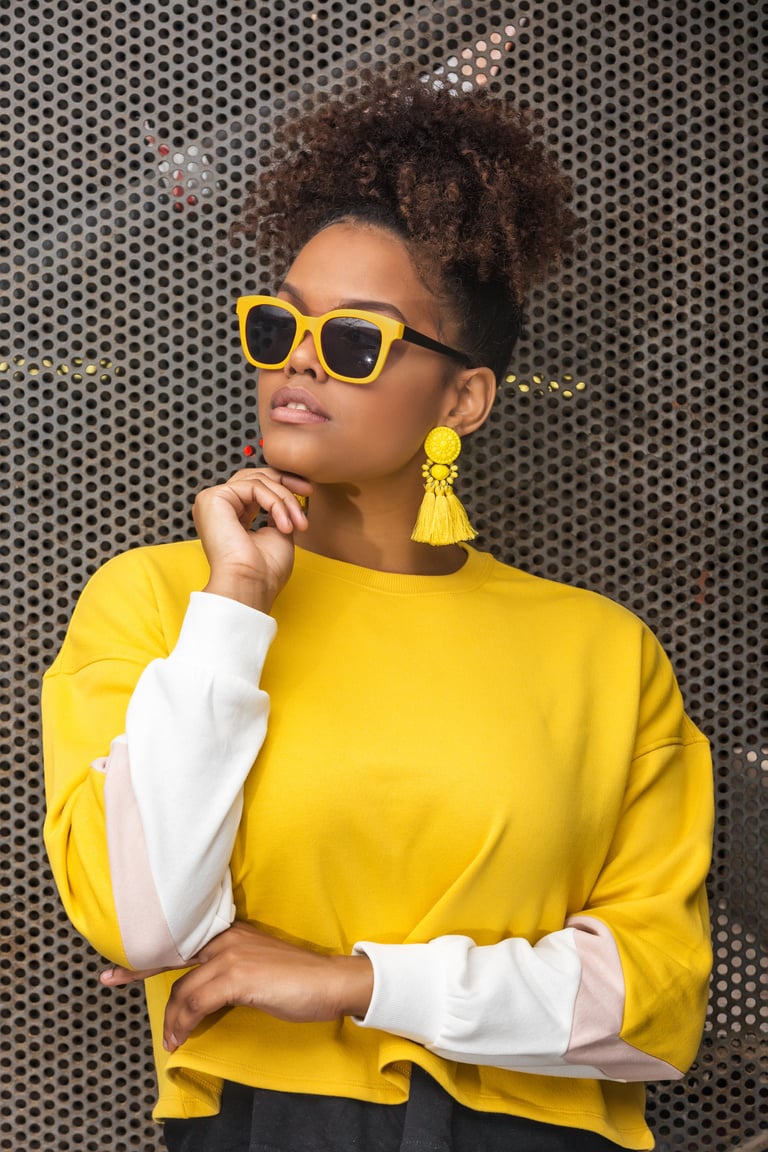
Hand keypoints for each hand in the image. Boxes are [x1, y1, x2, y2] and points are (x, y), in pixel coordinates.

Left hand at [99, 922, 373, 1052]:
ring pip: (182, 989)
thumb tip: (201, 996)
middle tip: (109, 979)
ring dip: (170, 1020)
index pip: (182, 939)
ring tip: (170, 1040)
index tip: (121, 961)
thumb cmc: (298, 979)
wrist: (331, 980)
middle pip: (171, 956)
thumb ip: (228, 971)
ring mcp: (231, 954)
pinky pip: (195, 1003)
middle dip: (137, 970)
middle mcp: (226, 936)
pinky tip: (180, 1038)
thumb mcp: (256, 969)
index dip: (149, 952)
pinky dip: (183, 1024)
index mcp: (231, 931)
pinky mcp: (237, 975)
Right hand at [193, 467, 311, 611]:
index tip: (307, 491)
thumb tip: (291, 491)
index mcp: (230, 514)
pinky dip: (275, 503)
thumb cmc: (264, 571)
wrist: (251, 585)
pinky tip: (284, 525)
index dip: (283, 484)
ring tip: (297, 524)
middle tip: (308, 492)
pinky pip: (253, 487)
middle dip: (286, 482)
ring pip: (258, 481)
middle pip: (255, 476)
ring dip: (285, 500)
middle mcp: (219, 506)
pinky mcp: (213, 498)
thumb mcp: (279, 531)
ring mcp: (213, 501)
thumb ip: (279, 510)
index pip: (256, 486)